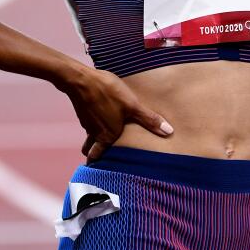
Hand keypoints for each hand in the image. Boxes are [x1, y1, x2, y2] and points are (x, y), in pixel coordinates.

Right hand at [58, 65, 173, 161]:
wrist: (81, 79)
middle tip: (98, 159)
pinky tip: (100, 114)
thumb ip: (149, 120)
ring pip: (89, 136)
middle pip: (90, 150)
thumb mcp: (132, 106)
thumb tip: (168, 132)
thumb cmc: (108, 93)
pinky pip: (88, 122)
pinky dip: (92, 122)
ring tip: (101, 138)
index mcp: (106, 136)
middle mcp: (94, 133)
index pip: (97, 157)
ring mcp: (86, 122)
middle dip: (93, 155)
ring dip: (93, 139)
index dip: (98, 164)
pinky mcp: (83, 110)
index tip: (101, 170)